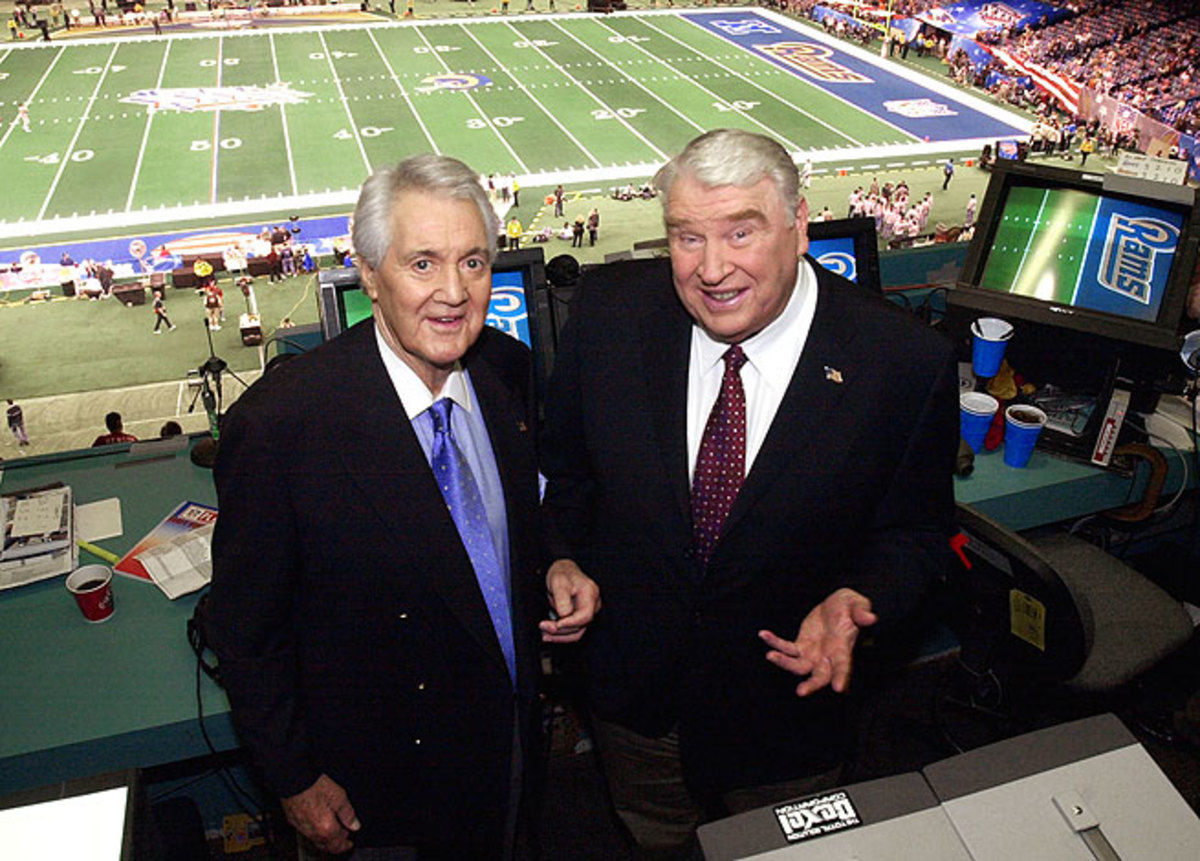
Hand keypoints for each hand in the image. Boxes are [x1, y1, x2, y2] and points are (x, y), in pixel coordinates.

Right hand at [281, 774, 360, 855]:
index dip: (345, 845)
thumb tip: (355, 825)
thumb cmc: (314, 786)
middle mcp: (312, 831)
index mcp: (325, 828)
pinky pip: (306, 831)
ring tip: (332, 830)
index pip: (337, 845)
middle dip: (335, 844)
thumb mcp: (339, 797)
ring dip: (325, 838)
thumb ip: (348, 814)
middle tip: (342, 838)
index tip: (349, 843)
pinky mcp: (293, 820)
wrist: (294, 779)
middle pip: (325, 845)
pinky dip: (314, 831)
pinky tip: (317, 823)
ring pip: (315, 840)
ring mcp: (301, 827)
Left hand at [540, 558, 599, 643]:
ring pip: (577, 632)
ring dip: (559, 636)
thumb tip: (564, 616)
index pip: (585, 616)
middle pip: (580, 626)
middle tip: (543, 627)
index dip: (570, 623)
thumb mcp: (558, 581)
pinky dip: (561, 634)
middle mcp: (593, 604)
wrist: (563, 571)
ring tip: (544, 634)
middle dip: (560, 630)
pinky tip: (549, 634)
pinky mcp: (581, 617)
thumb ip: (562, 598)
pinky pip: (573, 630)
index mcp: (590, 593)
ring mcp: (588, 612)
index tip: (555, 625)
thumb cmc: (562, 573)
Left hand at [759, 588, 877, 697]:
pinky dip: (774, 642)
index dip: (842, 677)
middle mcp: (827, 657)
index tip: (839, 688)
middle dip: (812, 685)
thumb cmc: (850, 606)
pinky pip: (785, 648)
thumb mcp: (857, 603)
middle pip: (819, 677)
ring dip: (784, 663)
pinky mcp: (800, 646)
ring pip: (798, 667)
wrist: (836, 605)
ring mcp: (812, 654)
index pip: (843, 666)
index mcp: (843, 648)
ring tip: (770, 656)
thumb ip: (862, 612)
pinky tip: (763, 634)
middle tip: (801, 692)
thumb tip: (871, 618)